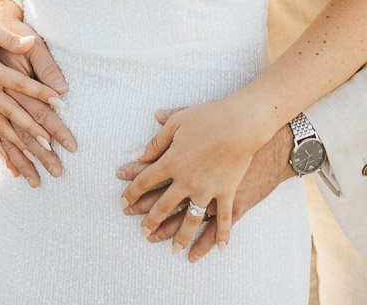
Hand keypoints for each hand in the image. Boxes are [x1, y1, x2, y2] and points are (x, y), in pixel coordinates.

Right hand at [0, 0, 76, 180]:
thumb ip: (9, 38)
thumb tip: (30, 43)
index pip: (19, 84)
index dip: (40, 92)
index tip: (61, 103)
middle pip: (13, 116)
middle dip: (35, 134)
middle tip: (55, 152)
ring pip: (3, 132)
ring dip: (22, 153)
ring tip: (40, 173)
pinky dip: (3, 153)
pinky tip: (16, 172)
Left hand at [118, 113, 296, 262]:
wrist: (242, 122)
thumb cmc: (210, 117)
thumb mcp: (178, 122)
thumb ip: (157, 142)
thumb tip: (137, 154)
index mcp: (172, 161)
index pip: (145, 181)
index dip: (132, 193)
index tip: (123, 203)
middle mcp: (186, 180)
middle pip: (163, 206)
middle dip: (150, 221)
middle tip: (143, 233)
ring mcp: (207, 190)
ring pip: (190, 220)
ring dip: (180, 236)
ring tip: (174, 250)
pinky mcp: (228, 193)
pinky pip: (224, 220)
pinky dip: (221, 235)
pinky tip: (219, 249)